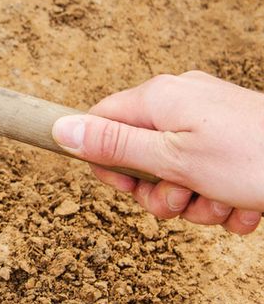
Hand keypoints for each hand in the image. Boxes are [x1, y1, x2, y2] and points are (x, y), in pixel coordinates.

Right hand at [52, 71, 263, 234]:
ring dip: (194, 202)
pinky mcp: (234, 137)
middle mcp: (181, 100)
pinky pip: (209, 172)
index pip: (99, 122)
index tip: (127, 189)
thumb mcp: (171, 158)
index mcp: (158, 98)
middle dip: (158, 191)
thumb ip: (113, 145)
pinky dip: (221, 197)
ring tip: (223, 205)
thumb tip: (59, 129)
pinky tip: (244, 206)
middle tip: (181, 203)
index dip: (105, 161)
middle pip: (138, 152)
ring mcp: (210, 118)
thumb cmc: (252, 159)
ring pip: (176, 170)